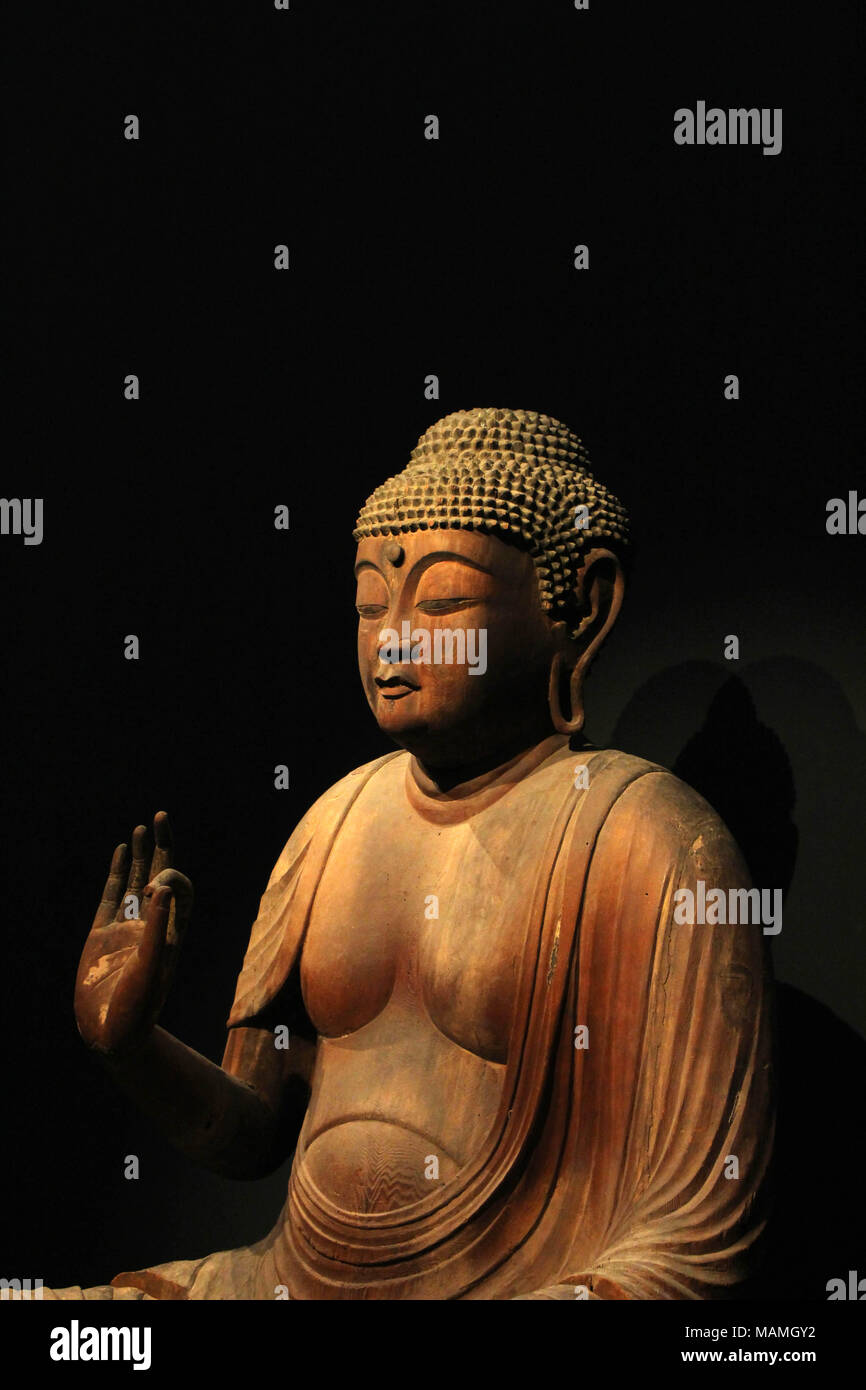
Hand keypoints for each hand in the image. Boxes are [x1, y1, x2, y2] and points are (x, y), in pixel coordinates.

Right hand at [74, 812, 192, 1056]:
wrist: (110, 1035)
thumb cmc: (136, 1010)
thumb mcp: (150, 970)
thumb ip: (155, 931)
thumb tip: (162, 889)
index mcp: (171, 933)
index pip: (180, 890)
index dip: (170, 878)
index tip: (155, 888)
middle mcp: (152, 926)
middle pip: (163, 877)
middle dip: (163, 848)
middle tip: (160, 817)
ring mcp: (126, 929)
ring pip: (135, 883)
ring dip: (140, 856)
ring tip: (142, 828)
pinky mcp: (101, 935)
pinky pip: (110, 896)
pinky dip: (116, 873)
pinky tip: (120, 852)